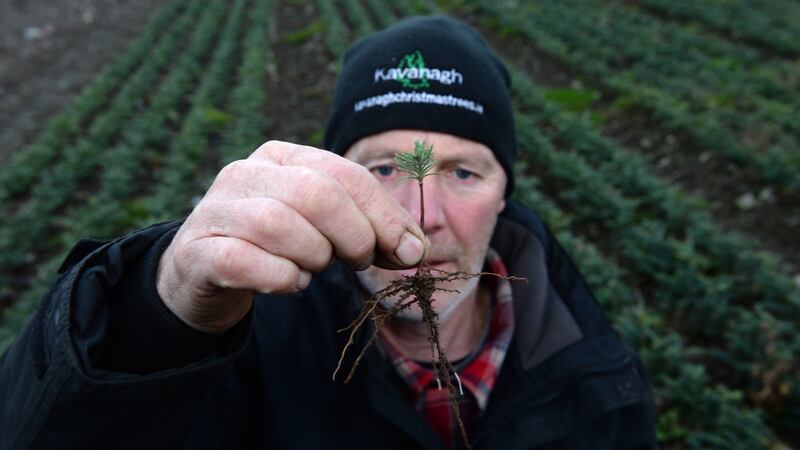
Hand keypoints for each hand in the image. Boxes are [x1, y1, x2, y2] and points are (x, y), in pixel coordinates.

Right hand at [155, 141, 427, 332]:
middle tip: (359, 261)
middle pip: (316, 193)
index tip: (410, 251)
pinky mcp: (197, 250)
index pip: (345, 173)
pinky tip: (288, 281)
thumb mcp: (325, 227)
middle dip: (353, 235)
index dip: (385, 215)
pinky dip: (280, 278)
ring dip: (312, 257)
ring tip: (312, 268)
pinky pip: (245, 261)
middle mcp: (246, 172)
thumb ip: (369, 229)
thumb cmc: (277, 245)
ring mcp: (216, 209)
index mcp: (283, 156)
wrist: (203, 271)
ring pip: (279, 224)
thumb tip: (415, 249)